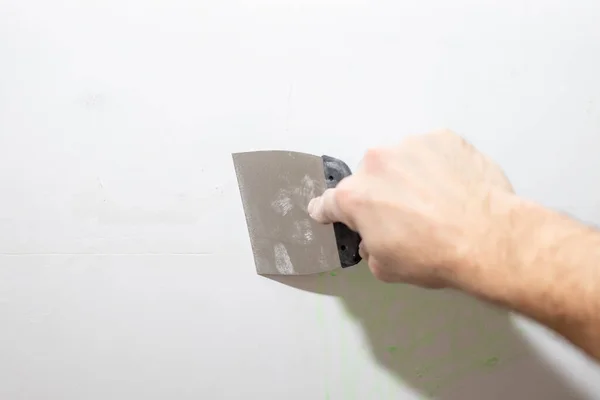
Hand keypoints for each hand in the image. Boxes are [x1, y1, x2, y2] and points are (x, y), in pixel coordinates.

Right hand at [308, 130, 513, 287]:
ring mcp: (409, 145)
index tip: (327, 212)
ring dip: (409, 176)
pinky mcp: (441, 137)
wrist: (488, 238)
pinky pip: (430, 150)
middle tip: (406, 214)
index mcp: (355, 196)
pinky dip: (437, 165)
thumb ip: (369, 246)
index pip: (327, 202)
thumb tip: (374, 236)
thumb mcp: (386, 267)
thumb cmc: (434, 255)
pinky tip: (453, 186)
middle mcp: (375, 162)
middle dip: (380, 194)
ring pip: (400, 160)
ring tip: (435, 200)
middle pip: (369, 178)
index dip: (327, 211)